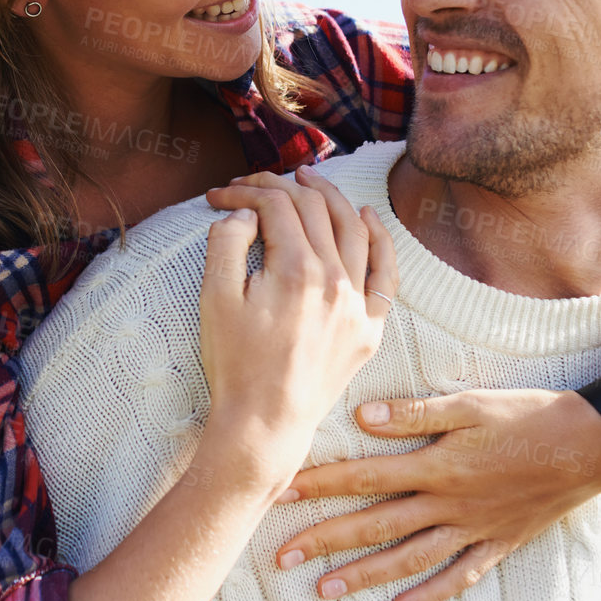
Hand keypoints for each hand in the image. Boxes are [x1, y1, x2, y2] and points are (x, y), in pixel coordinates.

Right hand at [197, 167, 397, 483]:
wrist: (265, 422)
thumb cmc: (234, 363)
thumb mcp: (214, 298)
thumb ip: (226, 243)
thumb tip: (246, 212)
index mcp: (295, 269)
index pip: (275, 205)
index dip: (243, 191)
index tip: (218, 196)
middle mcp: (334, 279)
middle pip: (312, 208)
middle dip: (277, 186)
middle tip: (252, 183)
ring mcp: (357, 303)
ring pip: (351, 228)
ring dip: (329, 195)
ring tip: (307, 178)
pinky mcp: (369, 328)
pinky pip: (386, 273)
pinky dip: (379, 238)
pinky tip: (367, 216)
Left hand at [269, 387, 600, 600]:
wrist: (592, 444)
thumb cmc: (529, 414)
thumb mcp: (472, 403)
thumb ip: (417, 412)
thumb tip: (363, 416)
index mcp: (437, 464)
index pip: (364, 476)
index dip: (320, 483)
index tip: (281, 491)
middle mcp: (449, 502)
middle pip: (376, 524)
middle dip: (326, 539)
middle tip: (282, 555)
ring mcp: (472, 528)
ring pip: (408, 557)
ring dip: (364, 574)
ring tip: (324, 589)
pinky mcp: (497, 543)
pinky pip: (459, 576)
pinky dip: (429, 595)